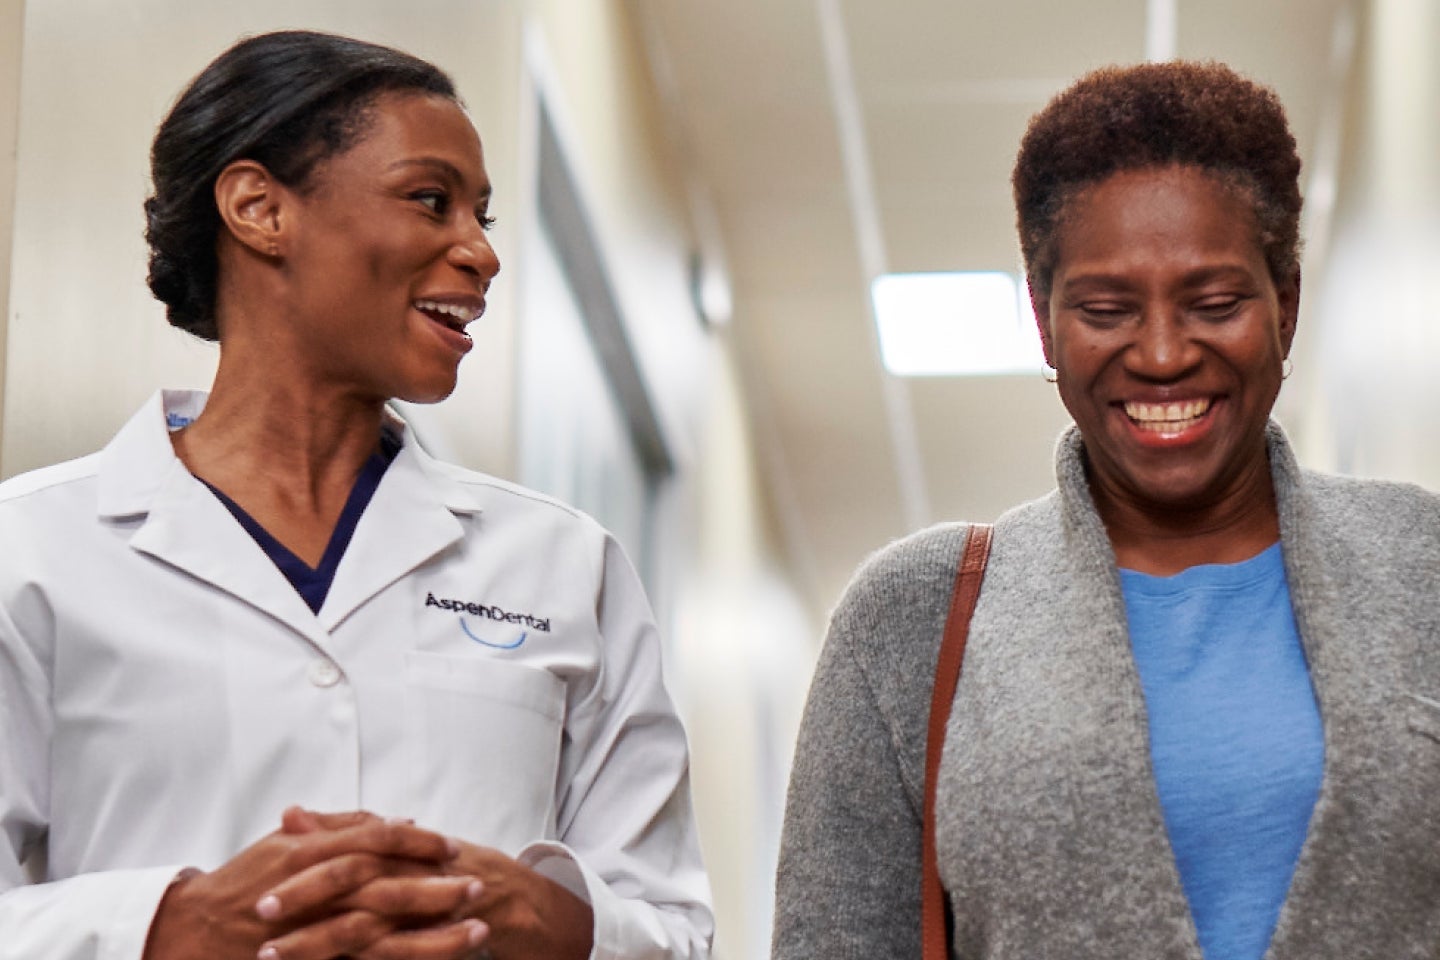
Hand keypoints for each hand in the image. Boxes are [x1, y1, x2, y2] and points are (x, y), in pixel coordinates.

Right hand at [143, 808, 479, 959]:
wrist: (194, 932)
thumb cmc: (247, 880)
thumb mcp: (289, 843)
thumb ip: (342, 827)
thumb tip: (398, 821)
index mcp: (310, 856)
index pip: (376, 842)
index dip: (417, 843)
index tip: (452, 845)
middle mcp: (315, 895)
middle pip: (387, 890)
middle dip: (437, 889)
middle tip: (478, 886)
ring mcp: (314, 937)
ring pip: (383, 939)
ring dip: (435, 937)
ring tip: (477, 931)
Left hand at [282, 813, 593, 959]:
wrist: (519, 906)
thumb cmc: (452, 873)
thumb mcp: (400, 848)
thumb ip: (347, 831)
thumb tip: (290, 813)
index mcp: (403, 845)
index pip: (352, 841)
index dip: (309, 853)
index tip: (262, 868)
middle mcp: (419, 868)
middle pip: (358, 875)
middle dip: (308, 893)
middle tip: (262, 909)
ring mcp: (433, 905)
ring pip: (371, 922)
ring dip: (319, 939)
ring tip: (273, 954)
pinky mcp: (444, 937)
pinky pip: (400, 953)